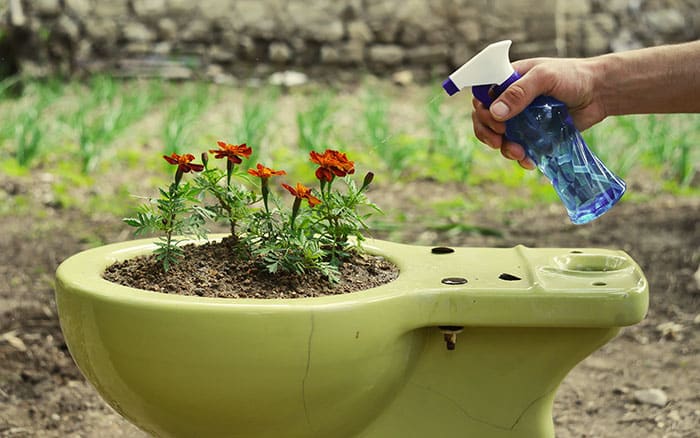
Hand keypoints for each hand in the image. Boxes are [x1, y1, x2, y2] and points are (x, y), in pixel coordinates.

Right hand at [471, 57, 606, 169]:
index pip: (481, 97)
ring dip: (504, 148)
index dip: (482, 111)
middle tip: (499, 141)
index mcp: (507, 81)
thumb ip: (520, 92)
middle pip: (485, 120)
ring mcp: (521, 119)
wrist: (600, 92)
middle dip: (488, 133)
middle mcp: (511, 101)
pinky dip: (520, 158)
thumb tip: (495, 112)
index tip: (496, 122)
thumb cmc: (573, 76)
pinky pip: (519, 149)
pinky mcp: (534, 135)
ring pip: (499, 138)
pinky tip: (529, 161)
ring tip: (519, 153)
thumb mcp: (544, 77)